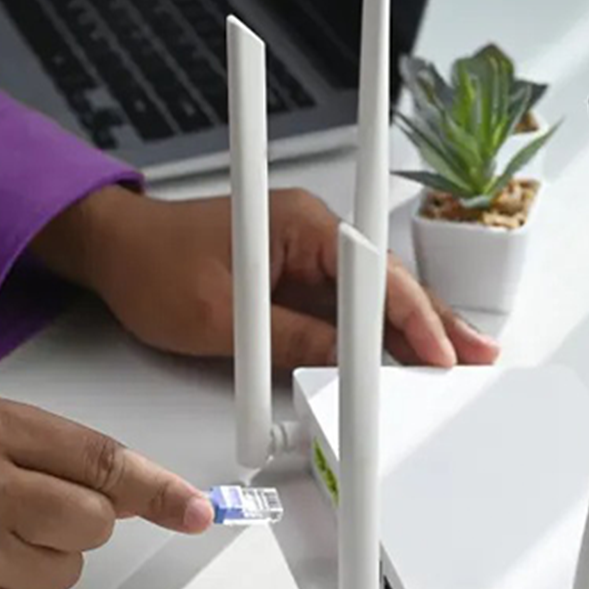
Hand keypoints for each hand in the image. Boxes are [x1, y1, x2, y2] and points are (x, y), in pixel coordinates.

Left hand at [33, 186, 499, 367]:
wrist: (113, 252)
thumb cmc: (151, 267)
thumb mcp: (222, 318)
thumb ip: (289, 340)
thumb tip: (346, 364)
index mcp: (299, 224)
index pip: (374, 274)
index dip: (413, 317)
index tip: (439, 353)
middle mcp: (308, 232)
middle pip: (381, 282)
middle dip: (428, 321)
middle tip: (475, 355)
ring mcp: (298, 253)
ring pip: (363, 298)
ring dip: (400, 331)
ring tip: (448, 362)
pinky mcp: (285, 276)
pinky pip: (333, 306)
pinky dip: (361, 334)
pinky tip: (389, 356)